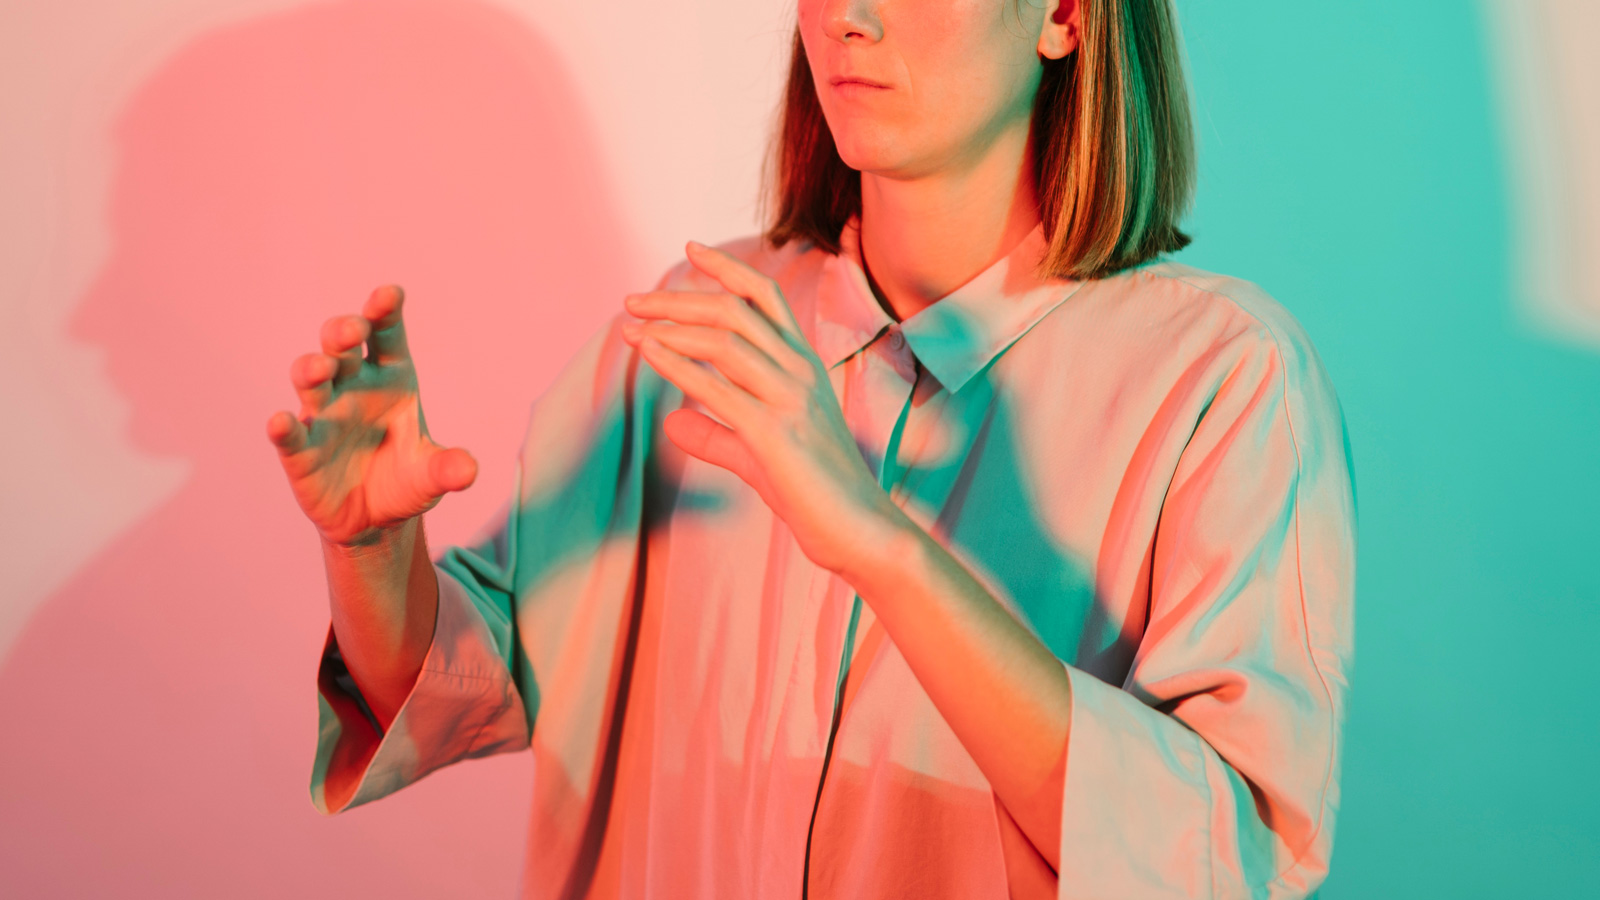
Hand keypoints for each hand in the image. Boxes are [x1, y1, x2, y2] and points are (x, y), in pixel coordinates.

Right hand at [266, 285, 477, 546]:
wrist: (377, 520)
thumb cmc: (406, 480)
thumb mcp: (432, 475)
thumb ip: (448, 468)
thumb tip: (468, 470)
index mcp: (390, 378)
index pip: (386, 336)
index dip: (385, 312)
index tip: (391, 293)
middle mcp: (353, 387)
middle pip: (342, 347)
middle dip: (344, 333)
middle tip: (355, 328)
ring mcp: (323, 416)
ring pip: (310, 380)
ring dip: (312, 369)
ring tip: (321, 368)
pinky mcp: (301, 452)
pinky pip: (290, 435)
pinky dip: (283, 428)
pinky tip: (281, 422)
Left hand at [621, 241, 905, 575]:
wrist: (858, 531)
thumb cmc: (813, 493)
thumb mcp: (757, 454)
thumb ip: (716, 434)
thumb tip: (671, 423)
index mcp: (803, 367)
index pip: (765, 300)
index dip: (728, 270)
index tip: (690, 249)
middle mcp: (800, 372)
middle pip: (735, 310)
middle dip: (678, 299)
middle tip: (632, 301)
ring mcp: (790, 399)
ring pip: (725, 340)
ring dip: (670, 327)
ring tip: (630, 328)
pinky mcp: (774, 432)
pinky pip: (717, 387)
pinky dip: (677, 365)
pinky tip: (648, 354)